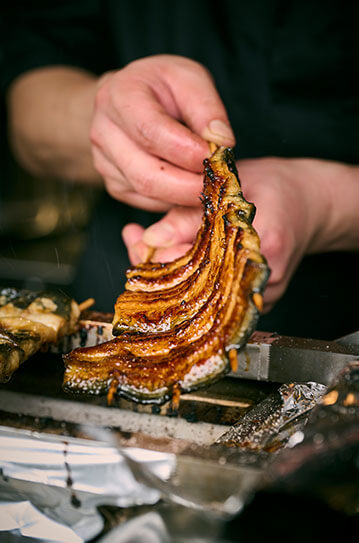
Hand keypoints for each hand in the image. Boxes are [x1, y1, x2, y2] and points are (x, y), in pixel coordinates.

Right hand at [90, 55, 234, 210]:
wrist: (127, 100)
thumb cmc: (160, 87)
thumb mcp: (188, 79)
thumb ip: (207, 108)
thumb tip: (223, 142)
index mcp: (120, 96)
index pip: (152, 133)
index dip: (188, 151)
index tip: (217, 157)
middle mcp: (103, 132)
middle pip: (146, 175)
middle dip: (188, 186)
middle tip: (218, 183)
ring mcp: (104, 163)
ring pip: (147, 193)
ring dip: (184, 196)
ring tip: (208, 183)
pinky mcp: (114, 185)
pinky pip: (147, 202)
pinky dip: (174, 200)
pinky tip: (189, 186)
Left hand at [123, 157, 341, 311]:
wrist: (310, 204)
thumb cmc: (275, 188)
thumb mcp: (233, 186)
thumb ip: (191, 214)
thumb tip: (150, 239)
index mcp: (261, 248)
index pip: (196, 265)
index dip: (159, 253)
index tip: (136, 237)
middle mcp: (259, 281)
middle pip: (191, 290)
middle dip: (155, 264)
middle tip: (133, 237)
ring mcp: (257, 298)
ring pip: (197, 298)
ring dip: (166, 271)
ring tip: (142, 242)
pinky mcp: (252, 303)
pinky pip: (209, 297)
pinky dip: (185, 277)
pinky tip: (165, 254)